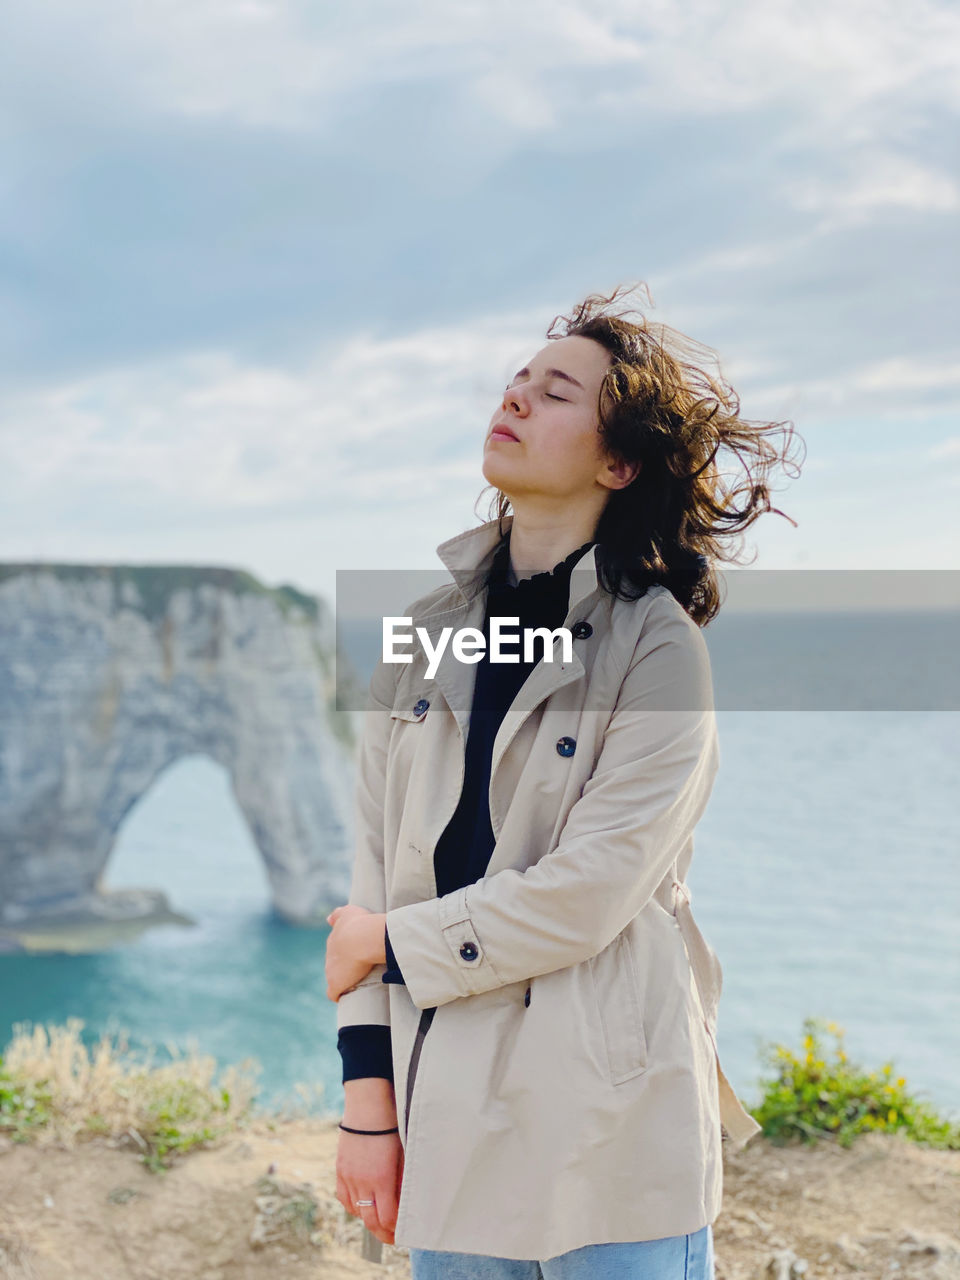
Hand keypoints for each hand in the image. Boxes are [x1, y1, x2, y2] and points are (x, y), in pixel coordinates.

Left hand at [325, 905, 384, 1001]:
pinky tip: (348, 995)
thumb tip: (327, 919)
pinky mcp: (335, 984)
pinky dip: (339, 995)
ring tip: (359, 983)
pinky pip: (334, 994)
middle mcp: (329, 956)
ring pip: (334, 979)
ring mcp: (331, 971)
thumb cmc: (360, 924)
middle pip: (334, 965)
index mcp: (334, 940)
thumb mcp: (348, 912)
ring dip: (344, 982)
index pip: (337, 951)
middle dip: (344, 968)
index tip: (357, 957)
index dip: (346, 955)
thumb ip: (337, 915)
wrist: (363, 938)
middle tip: (361, 969)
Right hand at [335, 1127, 404, 1245]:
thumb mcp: (404, 1156)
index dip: (395, 1231)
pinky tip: (362, 1205)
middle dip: (382, 1233)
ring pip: (356, 1211)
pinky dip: (353, 1206)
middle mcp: (362, 1182)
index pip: (387, 1219)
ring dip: (368, 1219)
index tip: (402, 1235)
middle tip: (392, 1238)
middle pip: (370, 1221)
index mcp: (381, 1180)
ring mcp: (348, 1177)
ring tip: (379, 1221)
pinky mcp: (340, 1170)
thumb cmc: (392, 1128)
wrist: (368, 1106)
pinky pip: (344, 1198)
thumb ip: (403, 1183)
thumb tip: (405, 1205)